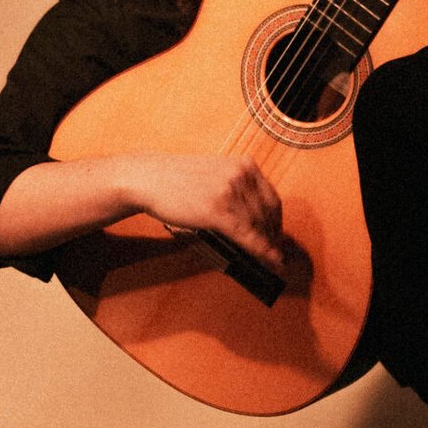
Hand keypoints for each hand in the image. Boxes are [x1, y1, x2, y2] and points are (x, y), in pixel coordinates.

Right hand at [118, 152, 292, 279]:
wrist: (149, 178)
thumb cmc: (176, 180)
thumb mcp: (215, 175)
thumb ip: (236, 189)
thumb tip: (253, 217)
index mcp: (244, 164)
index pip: (272, 198)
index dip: (278, 222)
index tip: (278, 237)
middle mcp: (242, 175)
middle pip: (269, 214)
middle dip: (274, 237)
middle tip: (276, 254)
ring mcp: (231, 192)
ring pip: (259, 226)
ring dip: (269, 247)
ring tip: (273, 262)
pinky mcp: (218, 210)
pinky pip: (247, 235)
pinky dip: (261, 251)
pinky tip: (269, 261)